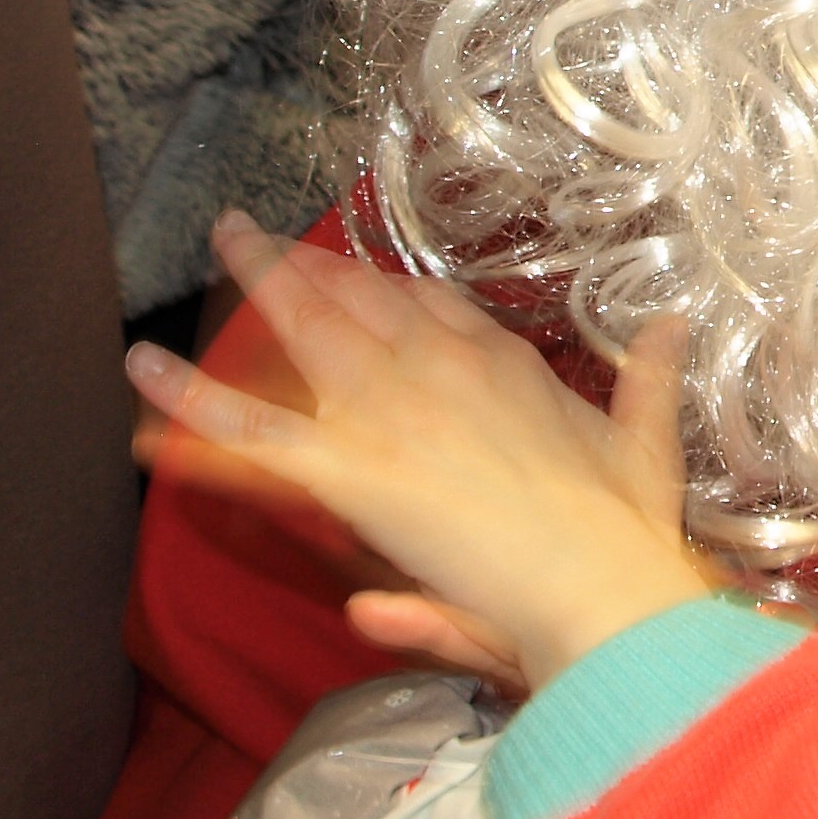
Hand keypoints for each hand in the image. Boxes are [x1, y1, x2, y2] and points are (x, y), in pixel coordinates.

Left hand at [127, 212, 714, 690]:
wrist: (601, 585)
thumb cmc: (629, 535)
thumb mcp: (649, 447)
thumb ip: (649, 382)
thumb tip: (672, 324)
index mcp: (506, 369)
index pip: (436, 310)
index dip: (393, 288)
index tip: (362, 273)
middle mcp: (442, 371)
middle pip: (362, 301)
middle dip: (308, 264)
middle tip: (257, 233)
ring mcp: (392, 413)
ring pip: (306, 336)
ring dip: (255, 287)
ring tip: (214, 249)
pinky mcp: (353, 472)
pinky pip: (253, 435)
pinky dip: (192, 405)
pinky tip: (144, 378)